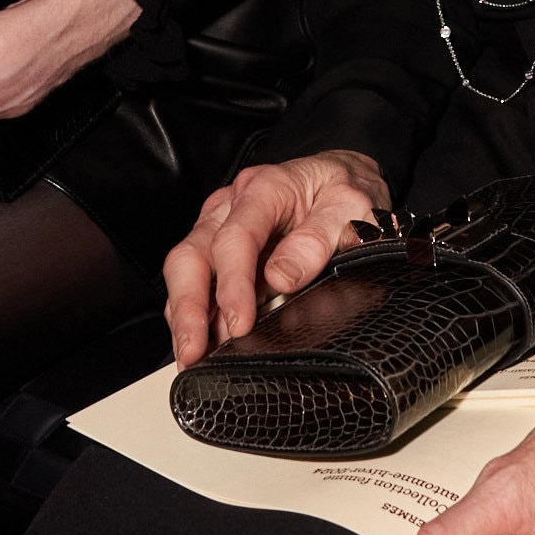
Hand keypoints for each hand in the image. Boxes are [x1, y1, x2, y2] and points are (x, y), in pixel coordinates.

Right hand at [162, 151, 390, 367]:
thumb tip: (281, 278)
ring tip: (191, 358)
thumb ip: (319, 239)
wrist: (343, 176)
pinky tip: (200, 344)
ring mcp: (220, 224)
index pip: (235, 239)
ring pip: (185, 268)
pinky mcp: (219, 246)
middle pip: (192, 254)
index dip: (232, 285)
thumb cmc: (344, 192)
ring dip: (184, 315)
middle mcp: (231, 205)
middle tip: (194, 351)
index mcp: (265, 189)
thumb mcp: (350, 208)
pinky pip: (197, 279)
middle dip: (188, 307)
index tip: (239, 325)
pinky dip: (193, 312)